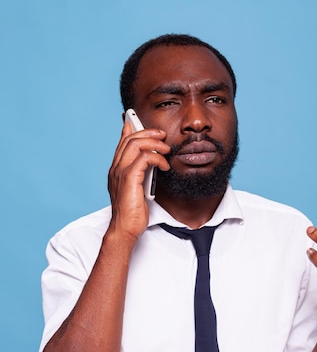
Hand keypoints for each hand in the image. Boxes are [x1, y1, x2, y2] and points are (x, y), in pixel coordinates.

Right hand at [107, 121, 170, 242]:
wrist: (125, 228)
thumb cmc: (132, 213)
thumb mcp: (137, 188)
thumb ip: (140, 173)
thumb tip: (149, 162)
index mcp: (116, 170)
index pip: (122, 143)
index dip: (131, 130)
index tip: (139, 122)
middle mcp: (115, 168)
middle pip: (130, 139)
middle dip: (147, 132)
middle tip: (162, 134)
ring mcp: (120, 172)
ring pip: (136, 144)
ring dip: (154, 143)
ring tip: (166, 149)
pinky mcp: (129, 179)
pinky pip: (144, 158)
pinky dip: (157, 158)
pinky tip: (165, 164)